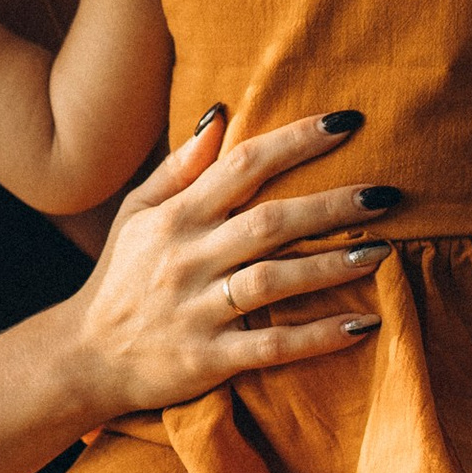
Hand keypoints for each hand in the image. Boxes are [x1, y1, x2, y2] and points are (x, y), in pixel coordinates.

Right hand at [66, 108, 392, 421]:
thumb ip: (180, 167)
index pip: (242, 165)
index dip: (296, 140)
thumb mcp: (136, 213)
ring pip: (274, 281)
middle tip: (388, 194)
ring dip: (331, 266)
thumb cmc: (119, 277)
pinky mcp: (208, 358)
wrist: (83, 358)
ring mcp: (198, 310)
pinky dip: (318, 336)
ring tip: (383, 252)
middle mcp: (187, 258)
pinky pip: (272, 345)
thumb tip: (221, 114)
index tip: (347, 123)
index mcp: (175, 216)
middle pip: (270, 222)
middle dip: (333, 205)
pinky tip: (362, 325)